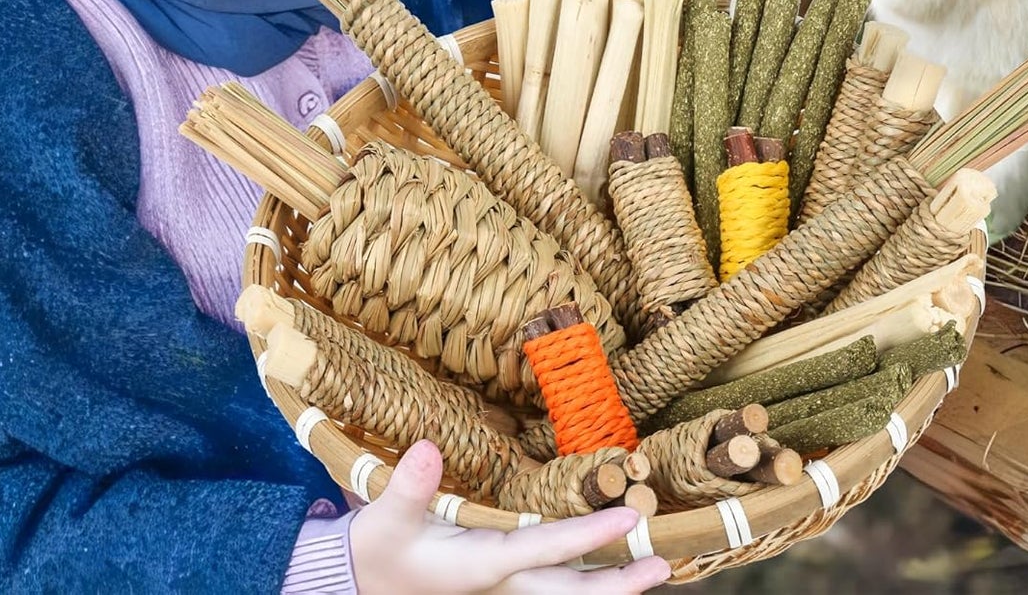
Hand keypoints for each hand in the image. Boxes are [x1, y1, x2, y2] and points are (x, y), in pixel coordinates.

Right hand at [349, 441, 670, 594]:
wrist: (363, 585)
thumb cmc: (380, 549)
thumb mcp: (386, 517)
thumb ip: (408, 486)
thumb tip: (427, 448)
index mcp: (480, 568)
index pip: (542, 551)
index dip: (585, 537)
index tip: (625, 520)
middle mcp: (500, 588)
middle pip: (569, 594)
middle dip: (618, 584)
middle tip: (663, 566)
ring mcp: (504, 593)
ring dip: (611, 588)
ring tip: (657, 572)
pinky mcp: (502, 589)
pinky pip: (553, 594)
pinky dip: (585, 587)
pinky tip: (612, 577)